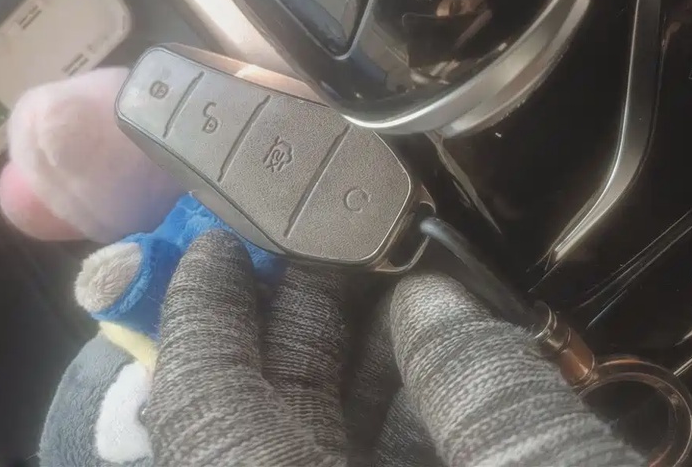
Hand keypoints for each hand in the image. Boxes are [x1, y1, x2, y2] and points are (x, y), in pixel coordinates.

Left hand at [140, 231, 642, 466]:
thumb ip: (488, 392)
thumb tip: (434, 302)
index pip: (204, 401)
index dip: (205, 312)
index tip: (218, 247)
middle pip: (263, 415)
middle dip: (295, 322)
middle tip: (330, 245)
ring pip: (320, 444)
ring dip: (356, 366)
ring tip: (393, 289)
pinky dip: (398, 425)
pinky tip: (435, 372)